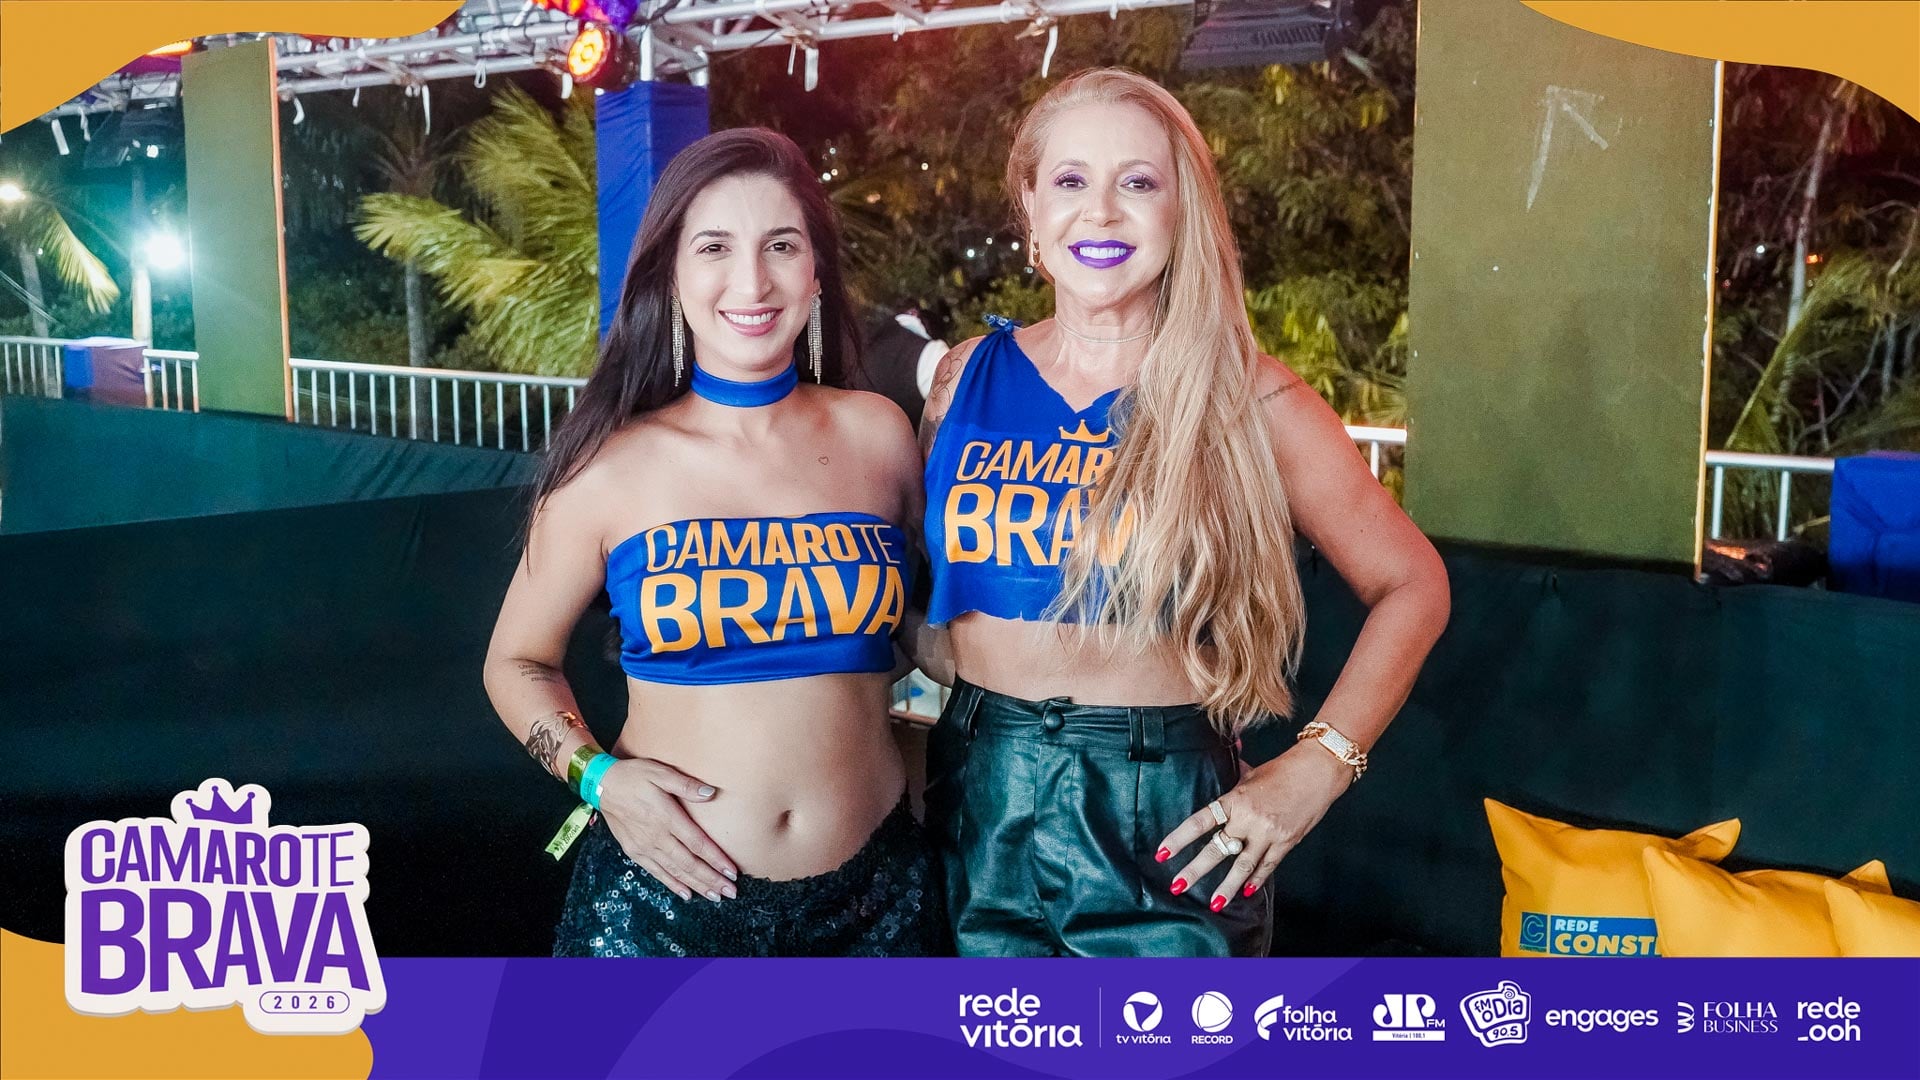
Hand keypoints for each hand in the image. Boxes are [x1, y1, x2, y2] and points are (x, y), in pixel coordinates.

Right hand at [595, 757, 739, 902]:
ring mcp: (644, 847)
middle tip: (731, 892)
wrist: (601, 785)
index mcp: (666, 817)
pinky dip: (672, 884)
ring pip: (675, 872)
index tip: (732, 872)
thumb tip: (711, 793)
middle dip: (711, 879)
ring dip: (697, 885)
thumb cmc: (634, 776)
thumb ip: (686, 785)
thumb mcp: (660, 772)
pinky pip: (657, 872)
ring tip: (715, 897)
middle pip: (689, 864)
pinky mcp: (634, 852)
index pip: (697, 843)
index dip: (716, 860)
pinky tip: (686, 894)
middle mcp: (656, 837)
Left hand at [1154, 741, 1351, 912]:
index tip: (1163, 853)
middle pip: (1217, 849)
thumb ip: (1234, 778)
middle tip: (1177, 887)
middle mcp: (1249, 819)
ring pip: (1243, 866)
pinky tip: (1246, 891)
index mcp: (1235, 800)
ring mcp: (1268, 834)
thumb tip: (1224, 758)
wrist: (1318, 771)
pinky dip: (1256, 880)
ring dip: (1227, 887)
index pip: (1200, 822)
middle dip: (1195, 870)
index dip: (1179, 838)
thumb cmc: (1283, 769)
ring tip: (1213, 904)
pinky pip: (1268, 866)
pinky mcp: (1286, 842)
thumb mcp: (1251, 773)